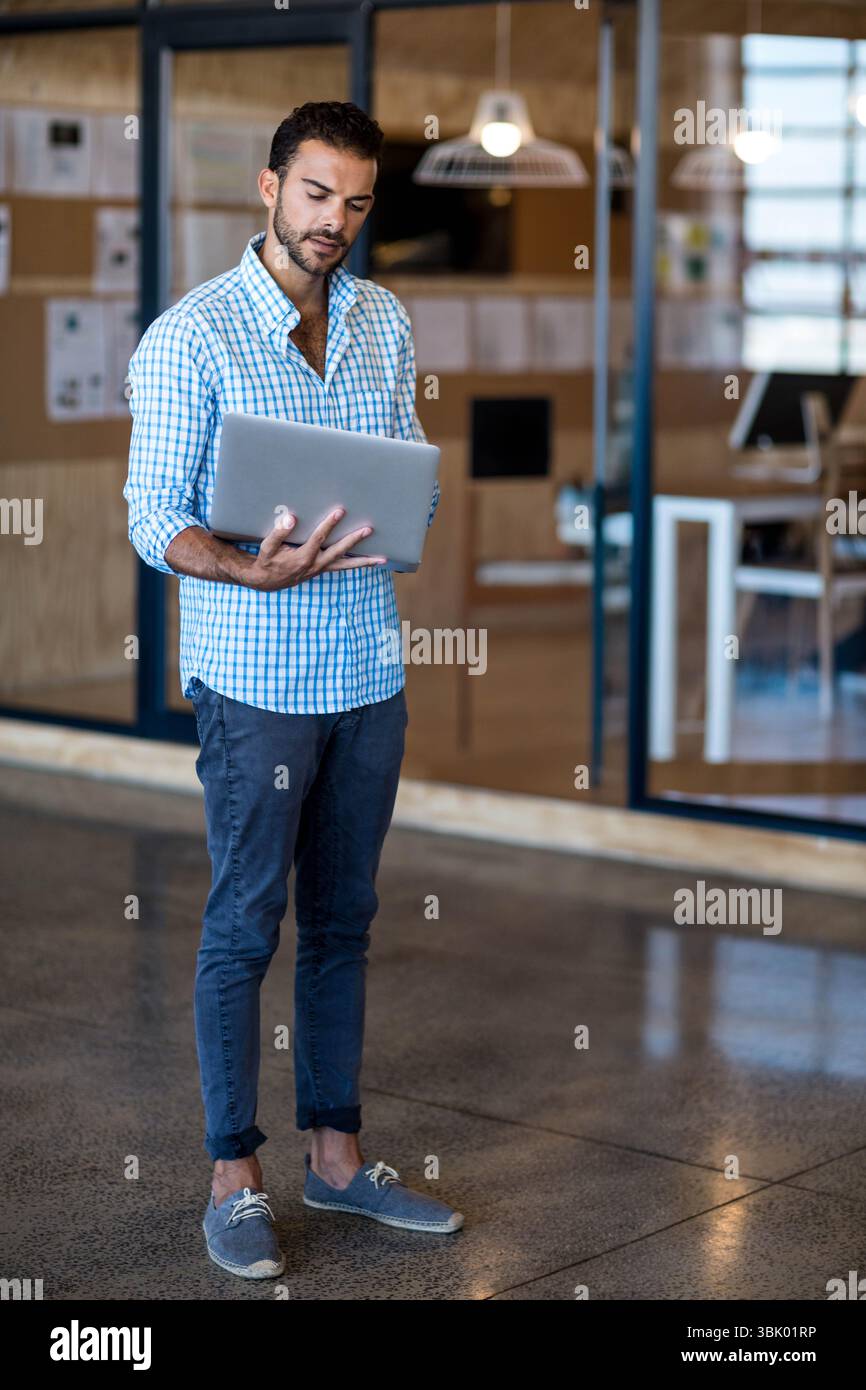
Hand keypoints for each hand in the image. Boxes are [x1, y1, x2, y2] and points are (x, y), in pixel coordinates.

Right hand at [245, 508, 386, 591]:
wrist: (265, 581)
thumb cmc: (267, 561)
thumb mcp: (267, 547)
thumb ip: (278, 533)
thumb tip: (291, 518)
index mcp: (302, 557)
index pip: (319, 539)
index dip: (329, 525)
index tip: (340, 512)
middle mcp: (315, 565)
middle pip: (339, 552)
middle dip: (354, 540)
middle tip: (368, 529)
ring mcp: (320, 569)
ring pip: (345, 565)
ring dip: (364, 562)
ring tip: (382, 559)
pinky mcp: (322, 570)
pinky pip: (342, 567)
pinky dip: (356, 564)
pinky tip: (368, 561)